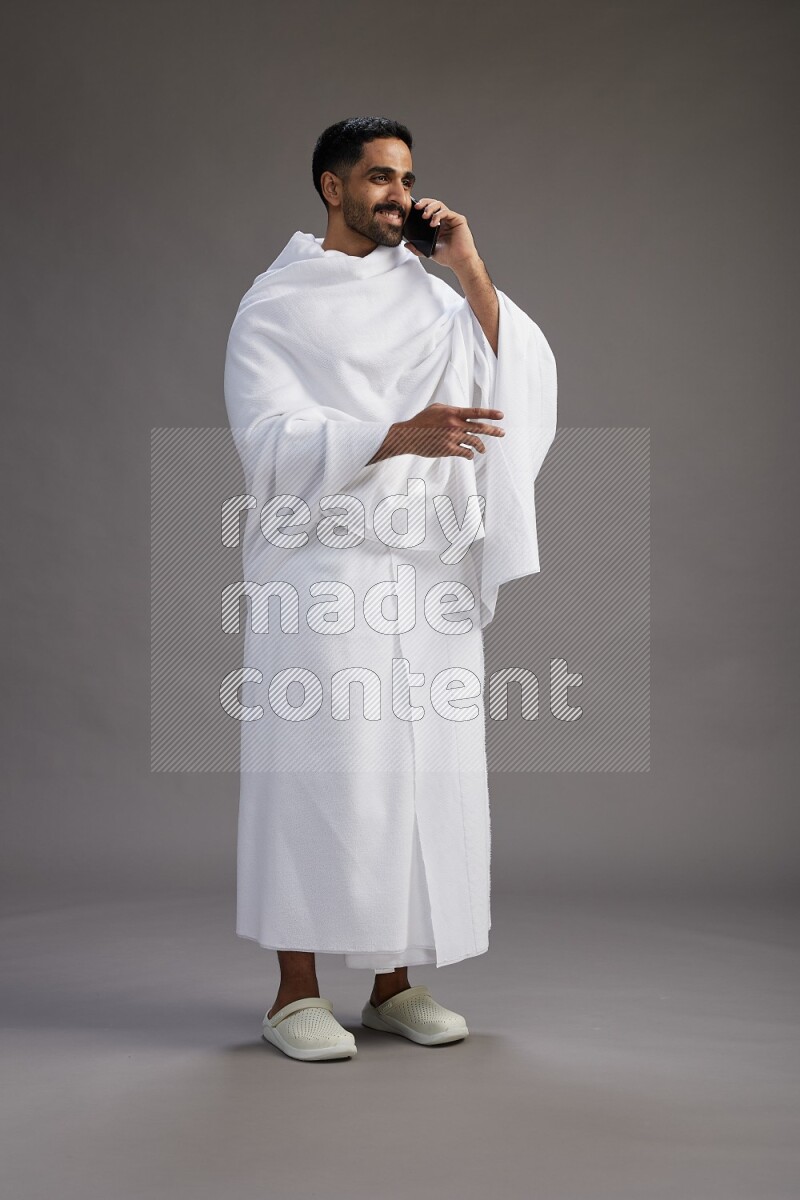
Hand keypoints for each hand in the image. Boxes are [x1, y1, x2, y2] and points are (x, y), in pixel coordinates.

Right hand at [368, 404, 504, 462]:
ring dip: (481, 447)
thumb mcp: (436, 408)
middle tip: (502, 433)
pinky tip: (470, 455)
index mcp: (452, 413)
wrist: (408, 436)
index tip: (501, 415)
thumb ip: (451, 410)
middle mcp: (454, 425)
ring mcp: (452, 438)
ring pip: (474, 442)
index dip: (490, 413)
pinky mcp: (448, 450)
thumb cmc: (422, 421)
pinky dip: (470, 454)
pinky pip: (466, 453)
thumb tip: (463, 413)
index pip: (476, 412)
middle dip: (494, 431)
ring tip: (483, 450)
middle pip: (480, 428)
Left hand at [404, 198, 479, 270]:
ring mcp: (452, 219)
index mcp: (439, 225)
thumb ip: (417, 248)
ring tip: (424, 216)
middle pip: (434, 204)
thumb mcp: (428, 252)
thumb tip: (406, 245)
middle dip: (424, 203)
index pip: (429, 211)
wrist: (460, 261)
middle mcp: (445, 220)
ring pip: (440, 205)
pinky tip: (433, 223)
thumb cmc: (448, 257)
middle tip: (417, 207)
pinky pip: (447, 212)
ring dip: (430, 208)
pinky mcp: (459, 220)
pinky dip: (438, 215)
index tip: (413, 209)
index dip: (422, 207)